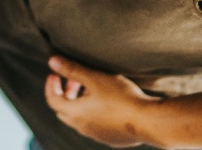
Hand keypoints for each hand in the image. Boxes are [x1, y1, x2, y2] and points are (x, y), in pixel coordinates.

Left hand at [45, 56, 160, 147]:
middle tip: (74, 79)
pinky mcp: (112, 138)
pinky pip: (95, 125)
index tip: (55, 73)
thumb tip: (52, 62)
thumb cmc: (121, 97)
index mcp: (75, 114)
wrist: (150, 121)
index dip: (51, 85)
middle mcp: (83, 128)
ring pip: (79, 119)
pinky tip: (107, 102)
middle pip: (64, 111)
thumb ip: (72, 69)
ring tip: (92, 88)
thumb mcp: (94, 78)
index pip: (53, 100)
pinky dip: (92, 112)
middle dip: (65, 93)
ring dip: (79, 103)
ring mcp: (98, 135)